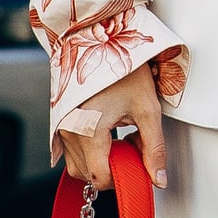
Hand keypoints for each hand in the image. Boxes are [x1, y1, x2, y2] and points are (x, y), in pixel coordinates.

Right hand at [58, 62, 168, 190]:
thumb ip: (154, 148)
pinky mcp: (59, 121)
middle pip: (87, 175)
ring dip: (100, 161)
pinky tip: (106, 133)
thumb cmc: (123, 69)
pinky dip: (89, 151)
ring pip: (77, 165)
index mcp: (88, 130)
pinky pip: (70, 151)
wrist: (99, 39)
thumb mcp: (147, 109)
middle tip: (132, 147)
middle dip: (112, 169)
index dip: (122, 178)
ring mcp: (60, 127)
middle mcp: (68, 131)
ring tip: (120, 138)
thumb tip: (158, 178)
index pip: (100, 178)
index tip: (138, 164)